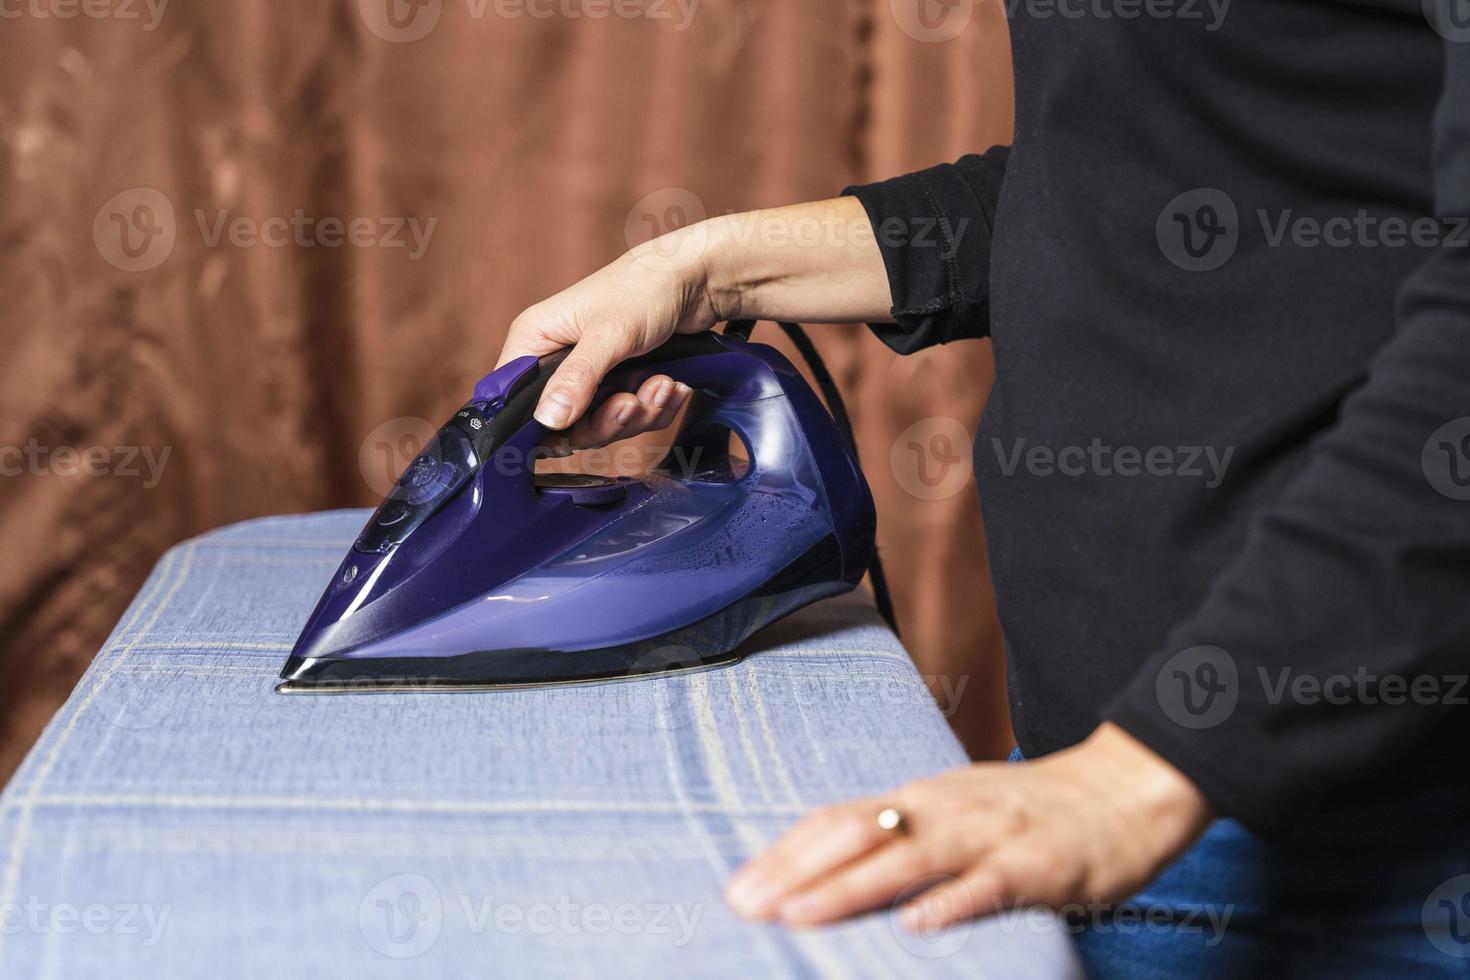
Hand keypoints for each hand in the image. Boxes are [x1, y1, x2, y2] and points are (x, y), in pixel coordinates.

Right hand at [496, 197, 893, 448]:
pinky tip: (673, 387)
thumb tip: (546, 422)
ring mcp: (591, 374)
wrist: (700, 279)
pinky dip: (655, 407)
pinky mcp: (622, 382)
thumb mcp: (609, 335)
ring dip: (637, 412)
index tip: (567, 439)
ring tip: (662, 386)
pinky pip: (632, 417)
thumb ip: (577, 379)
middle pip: (563, 423)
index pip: (512, 398)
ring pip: (602, 424)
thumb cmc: (645, 289)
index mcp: (536, 339)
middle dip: (605, 420)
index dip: (535, 425)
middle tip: (631, 404)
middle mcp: (557, 359)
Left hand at [724, 722, 1211, 930]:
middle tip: (745, 906)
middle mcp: (945, 809)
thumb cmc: (1030, 810)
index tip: (738, 886)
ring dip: (850, 887)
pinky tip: (917, 925)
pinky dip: (952, 903)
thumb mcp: (955, 810)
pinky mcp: (1040, 864)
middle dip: (796, 871)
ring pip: (910, 857)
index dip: (784, 852)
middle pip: (858, 833)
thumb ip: (900, 834)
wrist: (1126, 787)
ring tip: (800, 915)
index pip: (837, 819)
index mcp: (920, 798)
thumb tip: (828, 869)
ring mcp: (991, 834)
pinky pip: (991, 884)